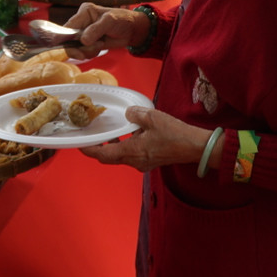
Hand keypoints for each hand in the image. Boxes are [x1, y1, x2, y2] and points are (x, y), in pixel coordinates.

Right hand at [62, 3, 148, 58]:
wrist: (133, 30)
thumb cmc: (123, 20)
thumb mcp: (110, 21)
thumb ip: (96, 29)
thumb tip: (82, 41)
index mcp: (84, 12)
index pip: (68, 27)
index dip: (68, 40)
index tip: (77, 51)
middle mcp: (81, 22)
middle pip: (69, 40)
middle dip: (80, 48)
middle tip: (92, 50)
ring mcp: (84, 33)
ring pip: (75, 48)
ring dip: (87, 51)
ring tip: (100, 45)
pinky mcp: (88, 42)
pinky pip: (83, 52)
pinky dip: (90, 53)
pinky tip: (100, 47)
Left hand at [79, 107, 211, 172]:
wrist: (195, 147)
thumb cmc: (174, 134)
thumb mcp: (152, 117)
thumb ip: (135, 114)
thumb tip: (128, 114)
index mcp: (132, 152)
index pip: (103, 155)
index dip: (89, 150)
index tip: (80, 145)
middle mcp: (135, 161)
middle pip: (110, 158)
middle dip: (100, 149)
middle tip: (94, 137)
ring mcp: (143, 163)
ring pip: (121, 157)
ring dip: (114, 147)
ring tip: (112, 133)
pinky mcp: (151, 161)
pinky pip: (132, 156)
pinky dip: (126, 147)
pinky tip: (132, 134)